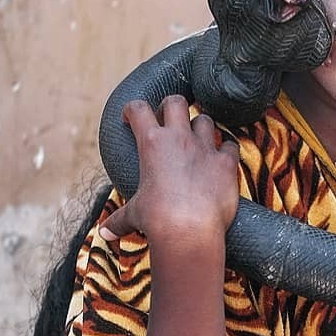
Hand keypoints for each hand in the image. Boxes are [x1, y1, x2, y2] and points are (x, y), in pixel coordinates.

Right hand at [98, 98, 239, 252]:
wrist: (189, 231)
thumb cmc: (157, 221)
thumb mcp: (134, 215)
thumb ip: (119, 219)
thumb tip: (104, 233)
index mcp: (151, 143)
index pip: (137, 109)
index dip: (132, 110)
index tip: (130, 118)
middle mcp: (179, 138)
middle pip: (176, 102)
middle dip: (170, 106)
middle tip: (168, 120)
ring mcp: (205, 148)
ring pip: (205, 120)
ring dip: (200, 127)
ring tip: (197, 140)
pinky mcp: (226, 162)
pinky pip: (231, 145)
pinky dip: (227, 150)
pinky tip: (222, 158)